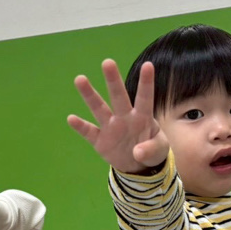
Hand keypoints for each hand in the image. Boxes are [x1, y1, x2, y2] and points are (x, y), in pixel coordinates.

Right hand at [67, 59, 168, 173]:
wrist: (137, 166)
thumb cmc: (151, 150)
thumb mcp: (159, 150)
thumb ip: (150, 149)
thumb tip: (137, 153)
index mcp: (142, 116)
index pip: (144, 97)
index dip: (146, 83)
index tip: (148, 65)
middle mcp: (124, 117)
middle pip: (118, 96)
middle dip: (113, 80)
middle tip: (108, 62)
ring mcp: (111, 127)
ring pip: (99, 108)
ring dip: (90, 95)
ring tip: (80, 79)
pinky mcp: (99, 140)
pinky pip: (89, 131)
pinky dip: (80, 126)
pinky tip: (71, 119)